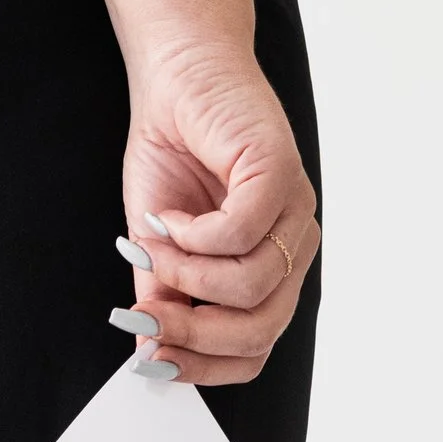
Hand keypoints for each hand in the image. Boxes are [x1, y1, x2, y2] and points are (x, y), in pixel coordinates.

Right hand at [117, 41, 318, 387]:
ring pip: (250, 287)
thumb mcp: (157, 245)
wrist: (177, 76)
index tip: (153, 359)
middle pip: (260, 331)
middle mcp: (292, 245)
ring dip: (187, 277)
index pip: (256, 347)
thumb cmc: (174, 153)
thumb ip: (162, 298)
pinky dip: (194, 236)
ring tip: (154, 249)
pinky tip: (168, 216)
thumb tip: (148, 352)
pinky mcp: (281, 173)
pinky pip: (242, 234)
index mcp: (270, 268)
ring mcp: (294, 211)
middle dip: (196, 335)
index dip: (205, 365)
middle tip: (149, 320)